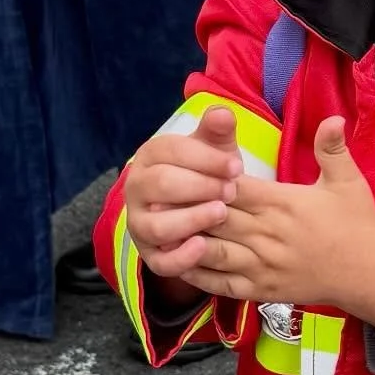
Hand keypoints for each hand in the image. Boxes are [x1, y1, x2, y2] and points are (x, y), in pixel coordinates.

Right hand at [125, 104, 243, 285]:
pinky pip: (160, 261)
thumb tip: (223, 113)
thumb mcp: (214, 150)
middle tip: (231, 191)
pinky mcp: (150, 255)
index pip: (171, 152)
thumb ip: (217, 131)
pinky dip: (181, 257)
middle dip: (199, 187)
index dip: (206, 159)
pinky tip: (204, 247)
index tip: (236, 167)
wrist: (196, 209)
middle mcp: (137, 188)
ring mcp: (139, 224)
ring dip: (191, 219)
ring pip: (157, 225)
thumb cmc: (207, 173)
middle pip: (161, 185)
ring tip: (221, 213)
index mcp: (150, 156)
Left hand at [179, 118, 374, 336]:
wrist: (370, 274)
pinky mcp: (262, 290)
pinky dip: (196, 273)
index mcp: (282, 203)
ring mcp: (262, 265)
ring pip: (211, 250)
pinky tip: (177, 260)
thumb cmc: (358, 224)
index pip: (231, 187)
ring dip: (184, 239)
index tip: (186, 170)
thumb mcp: (349, 181)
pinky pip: (220, 283)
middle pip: (214, 216)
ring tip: (159, 226)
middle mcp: (267, 234)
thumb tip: (333, 116)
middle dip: (185, 206)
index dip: (206, 178)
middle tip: (155, 195)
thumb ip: (332, 149)